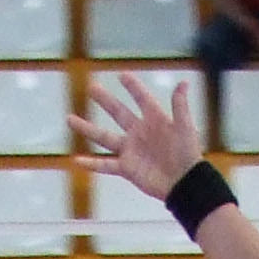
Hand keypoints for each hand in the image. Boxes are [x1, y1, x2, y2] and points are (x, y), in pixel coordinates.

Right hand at [69, 73, 203, 201]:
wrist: (184, 183)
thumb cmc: (188, 155)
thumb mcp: (185, 128)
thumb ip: (180, 107)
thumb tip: (182, 83)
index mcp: (154, 119)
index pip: (141, 98)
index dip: (133, 87)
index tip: (122, 75)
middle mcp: (139, 132)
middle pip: (118, 112)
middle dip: (105, 100)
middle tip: (92, 87)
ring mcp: (131, 150)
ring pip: (104, 137)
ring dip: (87, 128)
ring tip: (70, 118)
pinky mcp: (127, 168)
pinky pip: (105, 165)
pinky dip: (91, 164)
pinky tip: (77, 160)